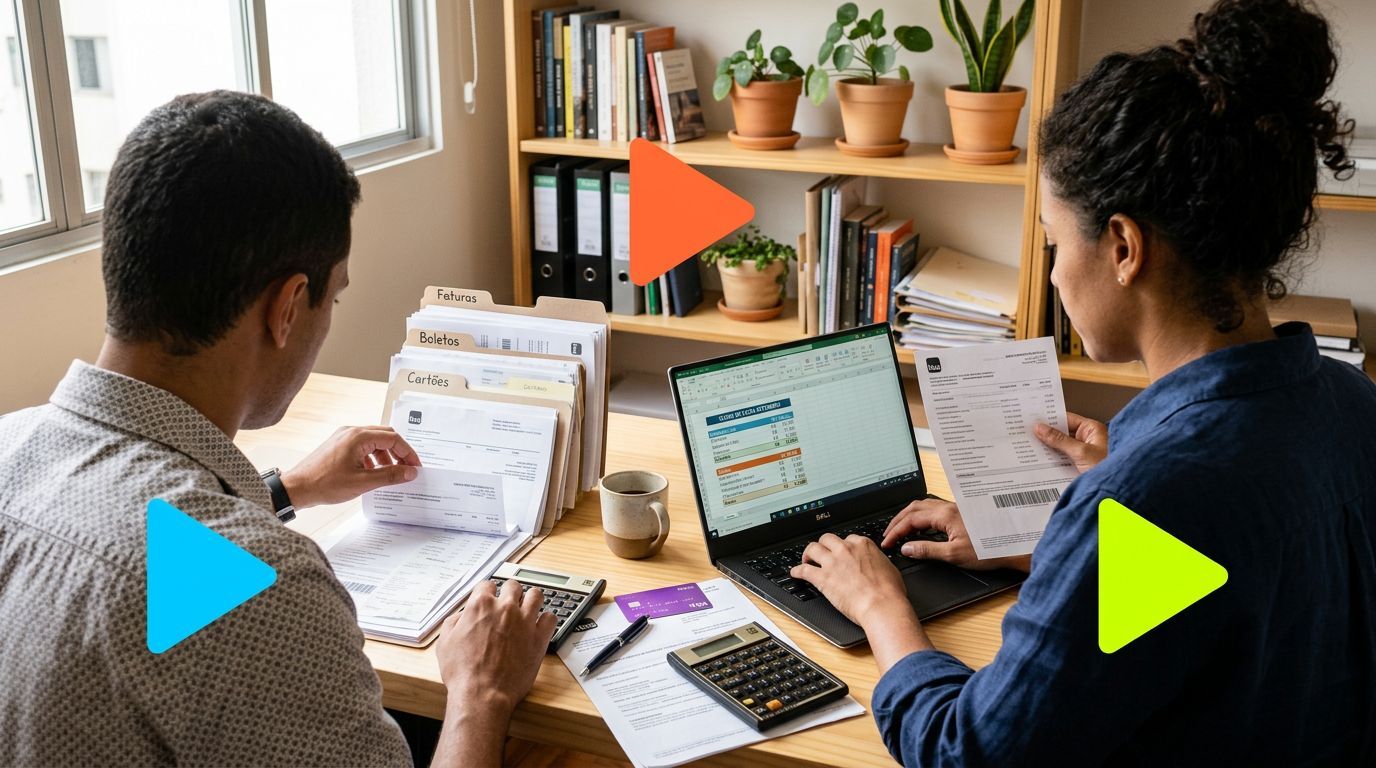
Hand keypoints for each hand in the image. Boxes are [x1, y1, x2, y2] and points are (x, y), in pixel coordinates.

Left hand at [279, 426, 421, 508]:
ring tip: (391, 473)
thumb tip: (410, 472)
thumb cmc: (324, 484)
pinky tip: (374, 472)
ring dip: (386, 455)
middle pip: (385, 436)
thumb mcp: (362, 482)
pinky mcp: (338, 445)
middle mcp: (351, 431)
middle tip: (408, 469)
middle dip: (399, 452)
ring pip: (374, 441)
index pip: (393, 438)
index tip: (415, 467)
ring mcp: (343, 437)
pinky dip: (373, 457)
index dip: (408, 453)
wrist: (297, 488)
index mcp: (358, 436)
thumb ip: (390, 475)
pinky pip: (362, 446)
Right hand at [436, 580, 555, 712]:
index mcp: (480, 606)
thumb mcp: (445, 642)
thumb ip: (454, 621)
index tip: (489, 599)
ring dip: (531, 600)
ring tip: (528, 609)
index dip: (486, 593)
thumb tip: (463, 615)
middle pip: (513, 586)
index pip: (487, 585)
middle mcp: (505, 608)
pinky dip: (546, 619)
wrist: (482, 694)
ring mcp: (524, 621)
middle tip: (508, 604)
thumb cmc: (463, 673)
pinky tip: (540, 626)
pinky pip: (551, 618)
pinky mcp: (539, 637)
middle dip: (509, 593)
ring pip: (536, 595)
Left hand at [790, 533, 906, 628]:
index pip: (848, 539)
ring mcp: (832, 562)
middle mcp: (845, 549)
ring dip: (808, 553)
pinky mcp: (823, 578)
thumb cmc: (889, 591)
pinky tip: (795, 573)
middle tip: (822, 552)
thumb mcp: (889, 568)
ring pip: (812, 548)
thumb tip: (877, 565)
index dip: (843, 546)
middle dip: (824, 545)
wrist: (881, 605)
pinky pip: (804, 570)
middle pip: (827, 539)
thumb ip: (877, 562)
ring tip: (806, 559)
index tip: (842, 552)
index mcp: (862, 545)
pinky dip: (797, 571)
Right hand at [881, 498, 1030, 572]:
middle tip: (887, 535)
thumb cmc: (989, 550)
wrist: (1013, 546)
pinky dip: (919, 516)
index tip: (887, 543)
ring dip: (907, 516)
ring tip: (899, 529)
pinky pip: (932, 509)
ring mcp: (955, 508)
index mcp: (944, 515)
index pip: (911, 520)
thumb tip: (906, 548)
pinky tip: (920, 526)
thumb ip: (927, 550)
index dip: (895, 531)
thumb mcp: (954, 555)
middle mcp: (948, 507)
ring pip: (923, 506)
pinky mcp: (960, 512)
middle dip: (897, 521)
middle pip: (913, 508)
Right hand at [1035, 412, 1107, 473]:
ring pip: (1061, 447)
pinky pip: (1064, 460)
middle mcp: (1088, 439)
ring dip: (1049, 450)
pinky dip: (1054, 461)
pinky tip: (1043, 463)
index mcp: (1092, 430)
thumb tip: (1042, 429)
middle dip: (1046, 436)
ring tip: (1034, 450)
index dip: (1049, 419)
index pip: (1066, 419)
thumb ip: (1060, 440)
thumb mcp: (1081, 452)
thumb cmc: (1111, 469)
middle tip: (1029, 435)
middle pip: (1062, 433)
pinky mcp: (1080, 466)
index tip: (1033, 420)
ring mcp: (1084, 453)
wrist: (1117, 494)